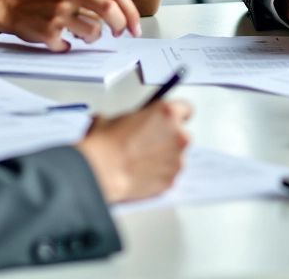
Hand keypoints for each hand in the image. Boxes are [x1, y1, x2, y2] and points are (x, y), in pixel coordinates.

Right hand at [0, 0, 142, 49]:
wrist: (14, 6)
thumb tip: (125, 17)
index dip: (130, 12)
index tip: (135, 28)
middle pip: (109, 10)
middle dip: (120, 26)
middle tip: (118, 34)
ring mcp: (59, 11)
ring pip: (93, 32)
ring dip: (93, 38)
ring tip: (82, 35)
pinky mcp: (49, 30)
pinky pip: (70, 45)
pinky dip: (69, 46)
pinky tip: (62, 40)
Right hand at [78, 100, 192, 202]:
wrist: (102, 169)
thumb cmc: (108, 143)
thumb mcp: (117, 116)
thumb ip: (135, 117)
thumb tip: (132, 123)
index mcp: (167, 113)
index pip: (186, 108)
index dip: (176, 114)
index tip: (170, 119)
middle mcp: (177, 135)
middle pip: (182, 134)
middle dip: (168, 137)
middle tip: (149, 141)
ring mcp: (176, 160)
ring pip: (176, 156)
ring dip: (164, 157)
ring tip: (141, 160)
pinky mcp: (171, 180)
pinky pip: (169, 174)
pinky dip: (160, 174)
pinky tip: (142, 172)